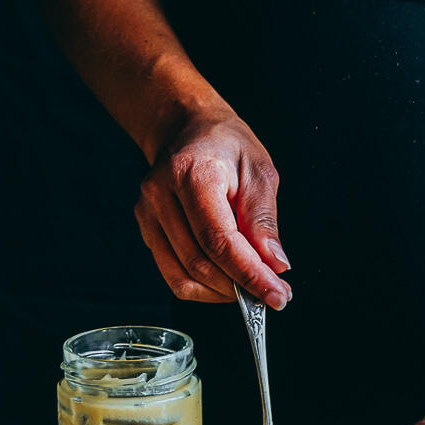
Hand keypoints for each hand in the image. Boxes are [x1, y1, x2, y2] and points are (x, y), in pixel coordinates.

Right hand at [135, 111, 291, 307]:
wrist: (187, 129)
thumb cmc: (226, 145)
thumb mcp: (259, 171)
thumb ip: (264, 220)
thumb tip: (274, 264)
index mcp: (192, 173)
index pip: (219, 240)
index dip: (249, 273)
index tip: (277, 294)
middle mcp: (161, 194)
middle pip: (199, 261)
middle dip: (240, 286)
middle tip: (272, 293)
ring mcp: (148, 213)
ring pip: (183, 276)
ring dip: (221, 292)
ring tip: (251, 287)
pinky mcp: (147, 229)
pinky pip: (173, 274)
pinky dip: (203, 287)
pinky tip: (227, 280)